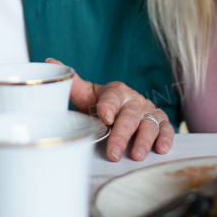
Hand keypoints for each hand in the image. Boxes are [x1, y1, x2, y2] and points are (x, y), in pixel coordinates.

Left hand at [54, 59, 173, 161]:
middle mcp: (134, 100)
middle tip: (113, 151)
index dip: (108, 105)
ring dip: (144, 140)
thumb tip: (50, 62)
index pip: (112, 95)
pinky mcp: (160, 122)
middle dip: (121, 134)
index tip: (104, 117)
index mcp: (116, 91)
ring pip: (149, 124)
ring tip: (136, 155)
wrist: (120, 108)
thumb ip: (72, 83)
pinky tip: (160, 149)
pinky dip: (165, 138)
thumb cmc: (101, 104)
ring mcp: (148, 112)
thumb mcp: (86, 94)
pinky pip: (166, 129)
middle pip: (129, 116)